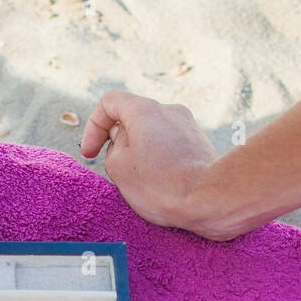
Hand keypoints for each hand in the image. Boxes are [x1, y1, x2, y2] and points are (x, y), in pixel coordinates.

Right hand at [80, 90, 218, 231]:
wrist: (210, 198)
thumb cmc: (162, 184)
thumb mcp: (118, 167)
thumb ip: (112, 149)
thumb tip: (122, 145)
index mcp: (144, 110)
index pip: (109, 102)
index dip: (94, 126)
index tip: (91, 154)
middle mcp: (168, 111)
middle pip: (131, 121)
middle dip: (119, 146)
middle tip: (119, 174)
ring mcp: (187, 127)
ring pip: (150, 137)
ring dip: (139, 157)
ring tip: (144, 184)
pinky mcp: (199, 145)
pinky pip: (169, 149)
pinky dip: (159, 163)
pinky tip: (162, 187)